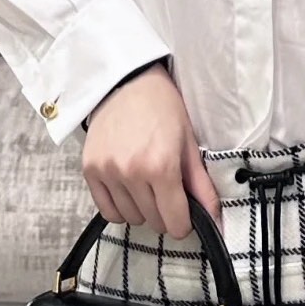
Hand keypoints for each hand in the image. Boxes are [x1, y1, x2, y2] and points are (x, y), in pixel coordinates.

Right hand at [82, 64, 222, 238]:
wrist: (128, 82)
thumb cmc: (163, 108)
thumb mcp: (188, 143)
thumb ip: (201, 185)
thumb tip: (214, 218)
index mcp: (161, 166)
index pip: (175, 222)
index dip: (184, 223)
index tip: (185, 215)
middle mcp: (131, 172)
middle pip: (154, 222)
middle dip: (165, 214)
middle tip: (167, 192)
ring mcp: (108, 172)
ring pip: (131, 218)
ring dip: (143, 210)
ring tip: (147, 186)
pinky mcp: (90, 170)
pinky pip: (107, 210)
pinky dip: (120, 208)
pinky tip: (129, 191)